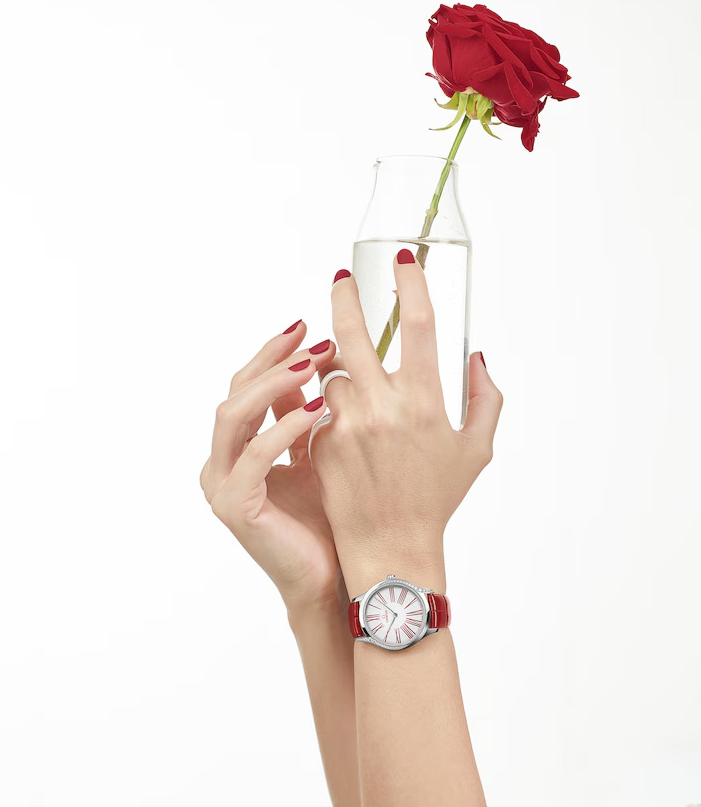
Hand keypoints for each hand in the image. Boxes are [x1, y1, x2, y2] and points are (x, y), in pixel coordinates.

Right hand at [200, 322, 345, 613]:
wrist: (336, 577)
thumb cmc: (331, 518)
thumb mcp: (319, 450)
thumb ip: (306, 410)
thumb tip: (320, 356)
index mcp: (238, 449)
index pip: (247, 386)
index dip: (274, 354)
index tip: (307, 327)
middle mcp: (221, 464)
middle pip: (235, 393)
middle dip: (273, 361)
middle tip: (313, 340)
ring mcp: (222, 486)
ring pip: (233, 416)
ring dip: (273, 384)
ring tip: (313, 364)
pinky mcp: (235, 507)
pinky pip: (254, 455)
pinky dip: (283, 427)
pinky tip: (316, 410)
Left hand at [309, 253, 503, 595]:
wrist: (390, 547)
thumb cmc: (437, 498)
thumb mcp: (476, 449)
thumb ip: (485, 397)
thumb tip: (476, 356)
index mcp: (426, 401)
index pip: (417, 324)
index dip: (410, 283)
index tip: (402, 259)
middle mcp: (385, 407)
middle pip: (355, 331)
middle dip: (345, 296)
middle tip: (342, 278)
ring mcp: (348, 424)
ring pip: (334, 370)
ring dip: (342, 367)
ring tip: (354, 382)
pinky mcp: (322, 442)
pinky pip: (321, 405)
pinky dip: (332, 404)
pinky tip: (345, 422)